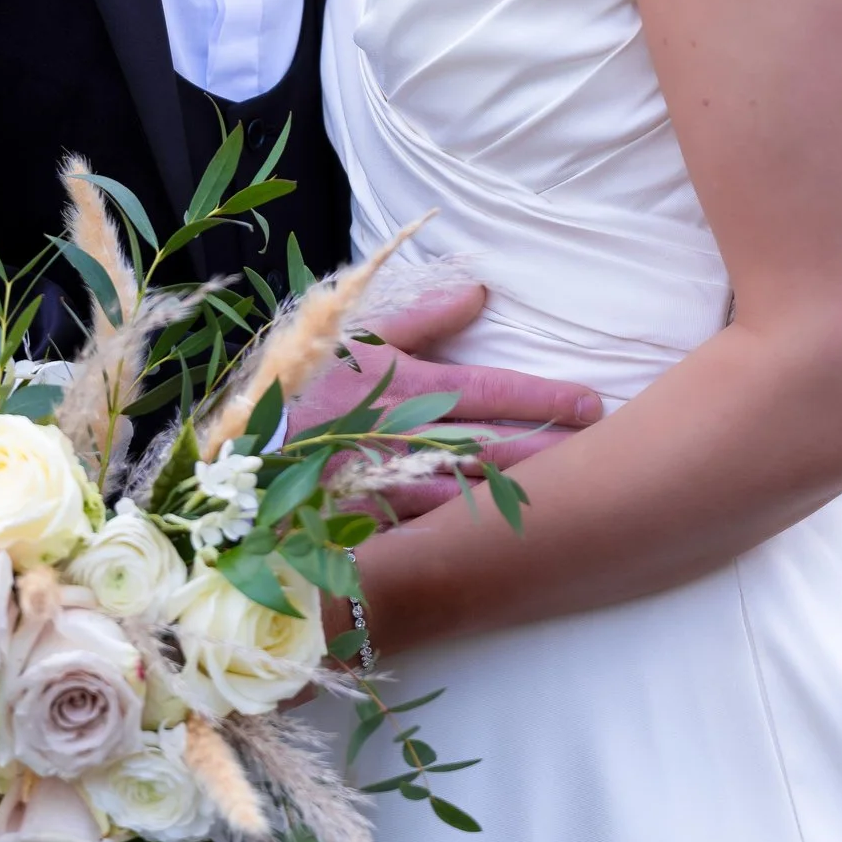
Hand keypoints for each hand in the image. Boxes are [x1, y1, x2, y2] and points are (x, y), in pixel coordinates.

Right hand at [287, 279, 602, 518]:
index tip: (589, 404)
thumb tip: (480, 292)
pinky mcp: (375, 526)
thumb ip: (421, 316)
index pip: (489, 392)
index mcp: (405, 388)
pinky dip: (471, 542)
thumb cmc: (300, 385)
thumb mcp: (356, 335)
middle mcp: (406, 438)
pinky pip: (431, 536)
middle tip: (604, 454)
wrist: (236, 448)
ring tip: (574, 498)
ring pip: (473, 495)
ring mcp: (391, 487)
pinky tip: (510, 549)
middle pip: (494, 448)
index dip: (542, 398)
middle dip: (550, 451)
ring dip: (523, 496)